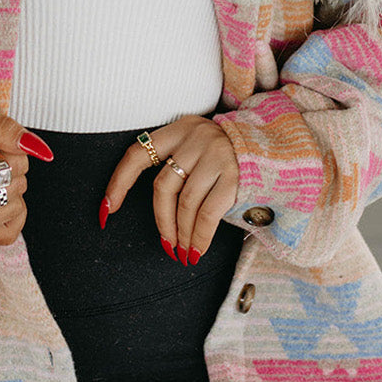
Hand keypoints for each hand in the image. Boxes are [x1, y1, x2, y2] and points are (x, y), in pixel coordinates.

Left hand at [102, 116, 238, 264]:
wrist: (276, 148)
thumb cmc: (227, 157)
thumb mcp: (197, 148)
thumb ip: (175, 167)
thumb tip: (155, 214)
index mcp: (178, 130)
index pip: (137, 154)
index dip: (118, 183)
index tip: (106, 211)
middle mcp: (195, 137)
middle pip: (163, 186)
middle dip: (161, 222)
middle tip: (165, 245)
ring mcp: (216, 154)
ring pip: (185, 202)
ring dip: (181, 233)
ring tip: (183, 252)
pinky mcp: (234, 174)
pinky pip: (208, 213)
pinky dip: (200, 235)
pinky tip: (198, 249)